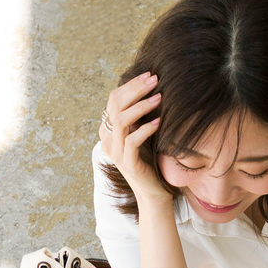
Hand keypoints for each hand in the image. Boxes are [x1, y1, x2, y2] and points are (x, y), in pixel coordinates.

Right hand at [98, 72, 168, 206]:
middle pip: (116, 106)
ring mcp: (115, 152)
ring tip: (159, 98)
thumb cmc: (150, 160)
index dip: (131, 85)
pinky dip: (146, 129)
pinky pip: (132, 141)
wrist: (152, 191)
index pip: (113, 99)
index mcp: (108, 130)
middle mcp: (107, 139)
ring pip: (121, 120)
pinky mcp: (127, 163)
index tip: (149, 75)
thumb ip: (138, 116)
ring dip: (141, 106)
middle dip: (136, 89)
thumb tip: (149, 87)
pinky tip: (159, 122)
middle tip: (154, 80)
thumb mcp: (142, 133)